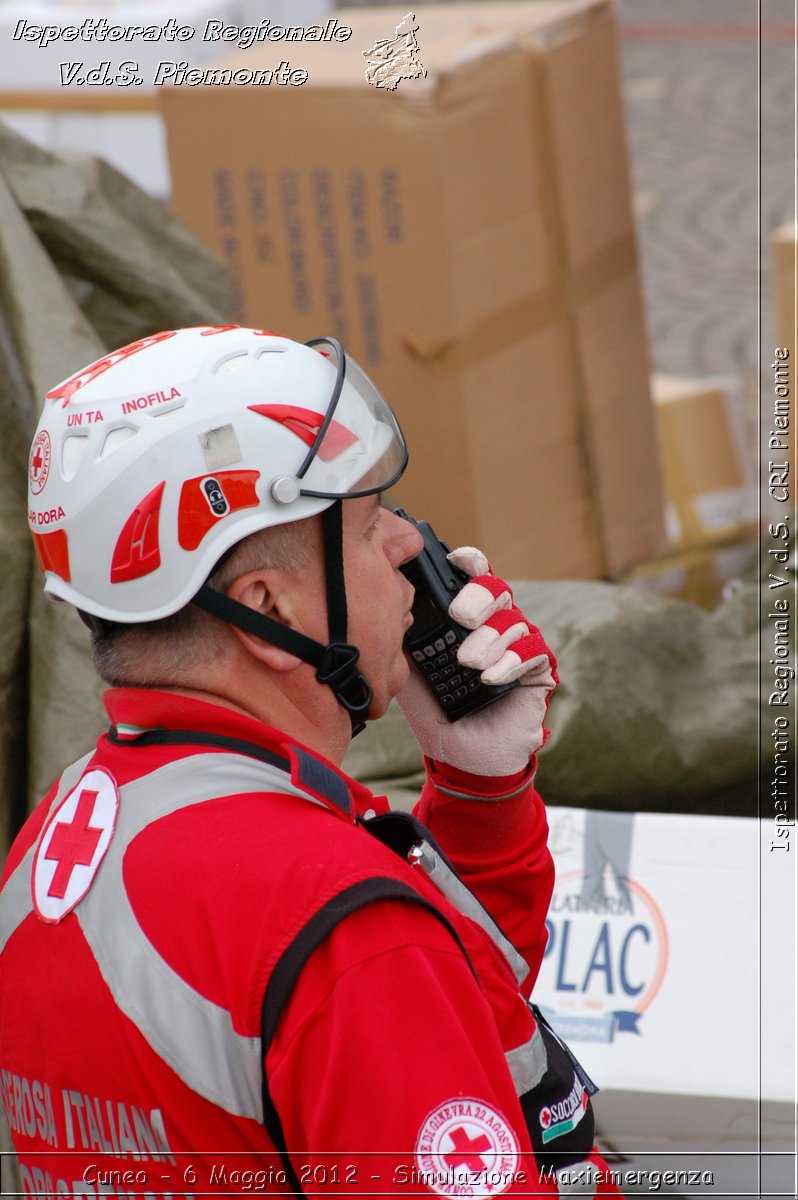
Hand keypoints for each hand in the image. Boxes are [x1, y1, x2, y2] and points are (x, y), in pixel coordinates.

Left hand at [396, 548, 557, 777]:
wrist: (464, 759)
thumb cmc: (438, 714)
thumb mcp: (411, 674)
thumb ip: (405, 641)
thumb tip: (388, 605)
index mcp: (467, 621)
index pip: (472, 579)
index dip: (468, 564)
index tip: (454, 560)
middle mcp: (496, 626)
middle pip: (497, 589)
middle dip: (479, 597)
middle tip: (461, 616)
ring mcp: (519, 646)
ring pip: (514, 619)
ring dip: (490, 638)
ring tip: (469, 663)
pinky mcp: (539, 670)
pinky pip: (533, 650)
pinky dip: (511, 660)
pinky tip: (490, 675)